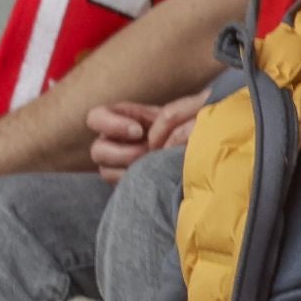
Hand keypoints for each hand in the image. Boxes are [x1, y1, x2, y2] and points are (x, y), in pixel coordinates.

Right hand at [87, 91, 205, 183]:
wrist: (204, 151)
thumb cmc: (194, 125)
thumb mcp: (188, 112)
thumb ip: (175, 114)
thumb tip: (161, 129)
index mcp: (124, 120)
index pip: (96, 118)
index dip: (110, 124)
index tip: (137, 130)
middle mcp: (116, 143)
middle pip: (97, 150)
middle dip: (122, 153)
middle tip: (147, 153)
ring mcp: (121, 166)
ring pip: (105, 171)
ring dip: (129, 169)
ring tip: (153, 165)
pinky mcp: (130, 183)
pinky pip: (121, 187)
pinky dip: (135, 182)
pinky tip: (155, 178)